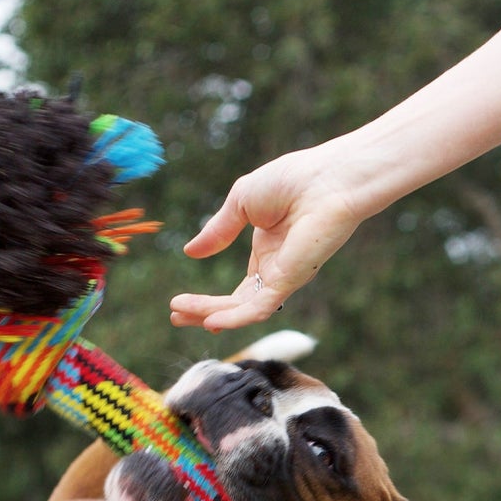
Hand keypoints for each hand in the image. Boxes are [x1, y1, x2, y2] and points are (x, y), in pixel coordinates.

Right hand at [170, 146, 370, 331]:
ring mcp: (283, 279)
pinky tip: (211, 322)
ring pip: (243, 310)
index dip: (207, 300)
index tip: (178, 302)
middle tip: (174, 317)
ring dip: (211, 315)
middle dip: (203, 312)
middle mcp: (275, 271)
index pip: (236, 289)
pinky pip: (260, 308)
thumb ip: (217, 231)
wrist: (326, 179)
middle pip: (235, 305)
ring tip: (180, 316)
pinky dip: (235, 318)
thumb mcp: (241, 202)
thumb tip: (190, 252)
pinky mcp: (290, 281)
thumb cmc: (293, 181)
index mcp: (267, 252)